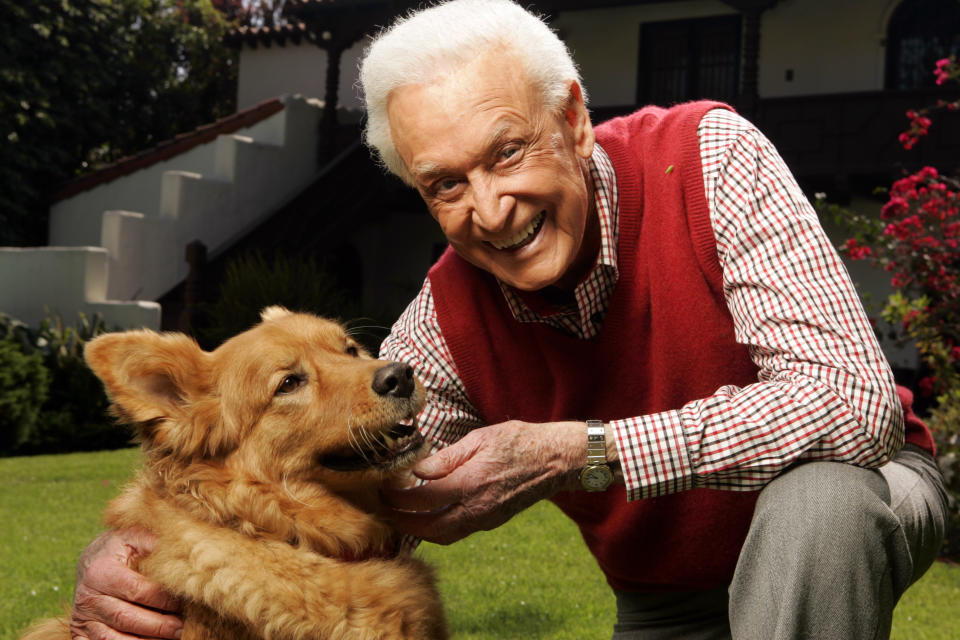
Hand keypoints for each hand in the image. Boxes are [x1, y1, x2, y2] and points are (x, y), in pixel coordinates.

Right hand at [71, 528, 182, 638]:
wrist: (91, 560)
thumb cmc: (121, 547)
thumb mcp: (134, 536)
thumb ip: (154, 541)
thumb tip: (183, 547)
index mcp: (102, 570)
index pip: (139, 590)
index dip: (165, 599)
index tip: (185, 602)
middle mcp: (88, 596)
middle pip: (127, 618)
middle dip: (158, 626)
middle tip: (182, 628)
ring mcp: (83, 616)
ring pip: (113, 638)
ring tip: (170, 638)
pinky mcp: (80, 631)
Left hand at [382, 420, 585, 544]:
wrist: (555, 461)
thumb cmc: (519, 442)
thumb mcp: (480, 439)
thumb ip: (446, 458)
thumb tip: (418, 470)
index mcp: (469, 484)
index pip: (421, 499)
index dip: (397, 496)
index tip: (383, 487)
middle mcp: (475, 508)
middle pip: (427, 528)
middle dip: (400, 521)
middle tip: (382, 509)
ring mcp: (484, 519)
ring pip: (441, 536)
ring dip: (416, 530)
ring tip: (399, 517)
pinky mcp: (491, 522)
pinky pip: (456, 532)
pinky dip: (436, 529)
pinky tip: (427, 517)